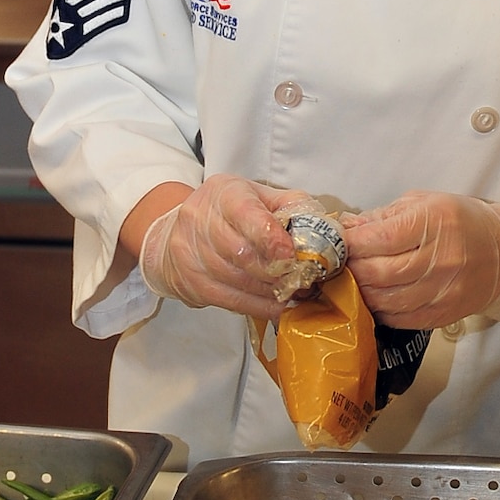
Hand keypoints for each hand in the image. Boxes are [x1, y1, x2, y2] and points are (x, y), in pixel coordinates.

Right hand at [139, 175, 311, 320]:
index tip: (292, 256)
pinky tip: (279, 305)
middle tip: (305, 280)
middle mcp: (201, 219)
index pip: (246, 213)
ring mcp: (191, 252)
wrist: (177, 232)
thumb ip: (290, 206)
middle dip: (278, 271)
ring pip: (238, 279)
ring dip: (272, 291)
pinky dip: (260, 306)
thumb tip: (322, 227)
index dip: (270, 238)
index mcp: (223, 192)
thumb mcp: (258, 196)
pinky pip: (231, 300)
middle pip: (242, 253)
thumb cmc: (227, 213)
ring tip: (296, 292)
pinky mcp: (192, 282)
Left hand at [344, 193, 499, 328]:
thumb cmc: (462, 221)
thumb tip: (345, 227)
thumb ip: (383, 216)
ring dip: (361, 292)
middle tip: (339, 264)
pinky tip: (373, 299)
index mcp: (435, 222)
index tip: (336, 241)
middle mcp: (441, 257)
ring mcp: (444, 290)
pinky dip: (380, 310)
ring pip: (387, 300)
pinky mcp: (444, 314)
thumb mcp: (424, 203)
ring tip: (352, 281)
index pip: (381, 237)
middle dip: (351, 269)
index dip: (351, 242)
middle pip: (380, 272)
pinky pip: (401, 318)